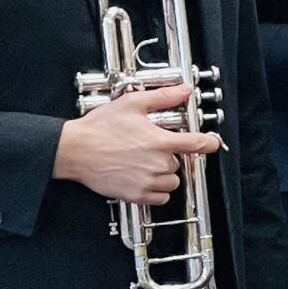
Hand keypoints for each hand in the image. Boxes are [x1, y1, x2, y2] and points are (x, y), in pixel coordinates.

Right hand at [54, 85, 219, 205]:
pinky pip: (161, 198)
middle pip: (179, 163)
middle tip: (150, 148)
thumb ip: (162, 97)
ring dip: (165, 175)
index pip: (196, 144)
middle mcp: (156, 164)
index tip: (212, 143)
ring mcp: (147, 181)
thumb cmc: (99, 129)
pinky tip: (145, 178)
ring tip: (146, 163)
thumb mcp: (131, 104)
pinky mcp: (136, 195)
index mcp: (159, 142)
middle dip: (169, 156)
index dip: (209, 143)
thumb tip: (183, 91)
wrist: (74, 150)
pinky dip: (157, 191)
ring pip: (172, 182)